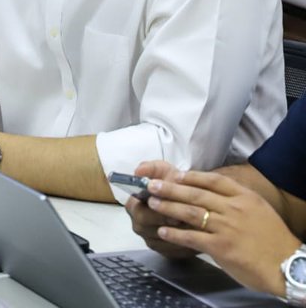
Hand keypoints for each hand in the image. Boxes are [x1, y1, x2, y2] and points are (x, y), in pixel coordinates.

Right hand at [125, 160, 196, 258]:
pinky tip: (199, 239)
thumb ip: (152, 168)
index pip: (138, 209)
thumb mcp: (164, 172)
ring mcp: (151, 239)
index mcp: (134, 205)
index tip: (168, 203)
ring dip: (177, 235)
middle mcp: (139, 223)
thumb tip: (139, 171)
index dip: (153, 207)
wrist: (188, 199)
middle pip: (148, 226)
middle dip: (165, 221)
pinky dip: (186, 246)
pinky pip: (174, 252)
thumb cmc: (174, 185)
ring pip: (161, 241)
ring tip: (195, 228)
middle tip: (184, 218)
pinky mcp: (165, 251)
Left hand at [145, 169, 300, 295]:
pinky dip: (175, 233)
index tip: (175, 174)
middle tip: (152, 186)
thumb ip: (238, 202)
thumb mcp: (260, 211)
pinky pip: (192, 237)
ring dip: (168, 207)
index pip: (214, 180)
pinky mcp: (221, 246)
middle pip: (196, 194)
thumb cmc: (274, 240)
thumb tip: (213, 196)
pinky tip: (163, 231)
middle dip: (171, 188)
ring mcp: (227, 227)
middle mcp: (234, 209)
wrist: (287, 266)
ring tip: (152, 204)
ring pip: (190, 212)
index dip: (191, 176)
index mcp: (245, 198)